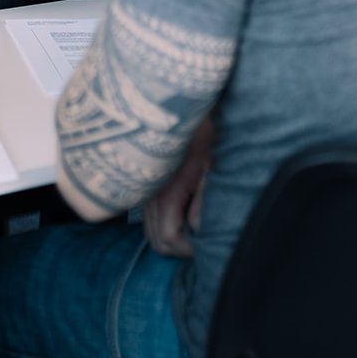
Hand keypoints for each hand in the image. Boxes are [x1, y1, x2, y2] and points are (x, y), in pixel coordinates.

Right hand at [142, 119, 212, 257]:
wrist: (183, 108)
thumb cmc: (203, 136)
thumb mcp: (211, 168)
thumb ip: (205, 201)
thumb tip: (199, 230)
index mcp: (167, 192)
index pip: (168, 239)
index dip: (189, 249)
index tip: (207, 244)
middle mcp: (150, 193)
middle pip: (157, 241)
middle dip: (180, 248)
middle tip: (203, 240)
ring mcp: (145, 189)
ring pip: (151, 230)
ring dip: (172, 236)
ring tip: (195, 227)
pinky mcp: (146, 185)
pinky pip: (150, 216)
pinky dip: (165, 223)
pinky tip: (183, 212)